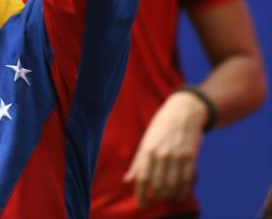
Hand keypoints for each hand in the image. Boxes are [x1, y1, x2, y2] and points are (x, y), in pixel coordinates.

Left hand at [123, 92, 206, 206]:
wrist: (183, 112)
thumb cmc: (160, 128)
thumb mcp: (145, 141)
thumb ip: (137, 163)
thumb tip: (127, 180)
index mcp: (147, 150)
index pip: (142, 178)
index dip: (141, 194)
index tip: (141, 205)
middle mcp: (161, 154)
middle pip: (158, 184)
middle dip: (156, 196)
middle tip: (155, 200)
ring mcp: (177, 156)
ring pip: (173, 184)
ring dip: (169, 195)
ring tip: (166, 198)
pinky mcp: (190, 157)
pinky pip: (187, 179)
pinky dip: (183, 191)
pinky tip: (180, 196)